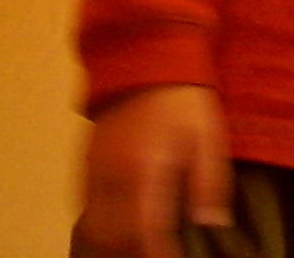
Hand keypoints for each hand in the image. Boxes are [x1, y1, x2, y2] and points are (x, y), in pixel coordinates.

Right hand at [74, 84, 233, 257]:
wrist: (146, 56)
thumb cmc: (184, 100)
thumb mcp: (209, 138)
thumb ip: (209, 183)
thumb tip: (211, 224)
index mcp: (144, 170)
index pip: (144, 232)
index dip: (157, 255)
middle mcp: (111, 175)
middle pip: (110, 238)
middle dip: (131, 255)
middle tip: (156, 256)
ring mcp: (92, 169)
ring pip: (92, 228)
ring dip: (110, 247)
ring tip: (135, 252)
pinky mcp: (85, 162)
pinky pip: (82, 208)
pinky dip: (96, 228)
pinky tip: (114, 235)